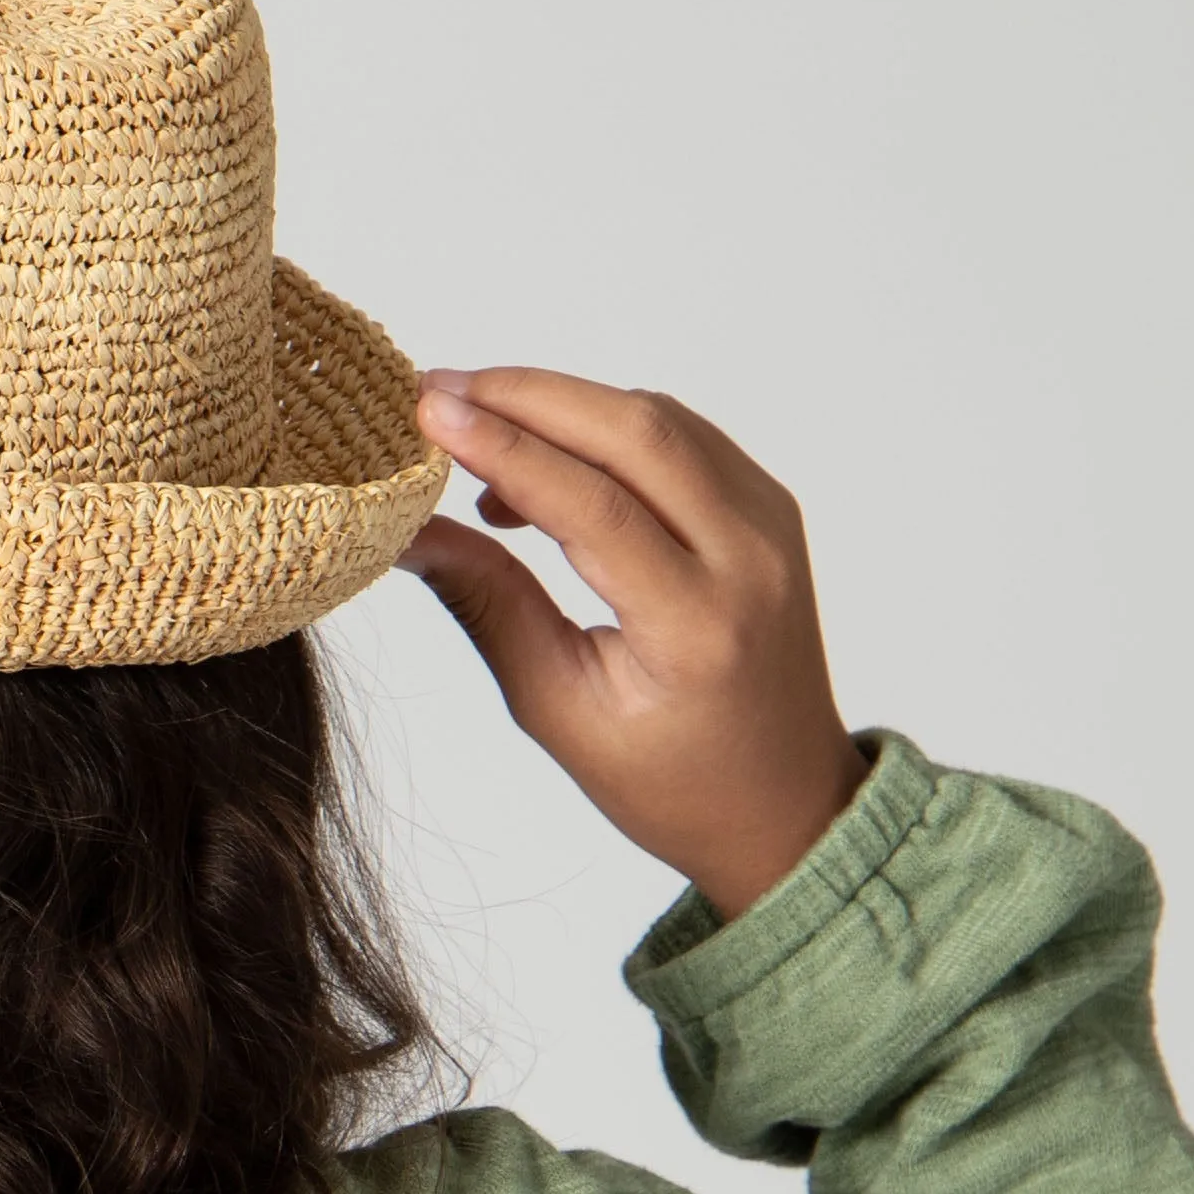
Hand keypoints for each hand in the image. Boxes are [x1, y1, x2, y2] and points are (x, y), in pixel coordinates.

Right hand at [392, 367, 868, 924]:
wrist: (782, 802)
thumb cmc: (666, 780)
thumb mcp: (556, 708)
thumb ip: (489, 606)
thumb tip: (411, 530)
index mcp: (695, 627)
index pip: (592, 503)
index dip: (503, 446)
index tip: (427, 410)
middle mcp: (750, 560)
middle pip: (635, 431)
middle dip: (526, 396)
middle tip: (435, 391)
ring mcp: (772, 525)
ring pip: (658, 419)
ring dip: (560, 407)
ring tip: (473, 434)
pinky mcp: (771, 507)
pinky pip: (681, 435)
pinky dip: (603, 429)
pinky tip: (543, 464)